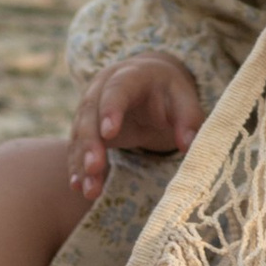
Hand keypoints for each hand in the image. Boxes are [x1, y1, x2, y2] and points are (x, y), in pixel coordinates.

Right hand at [65, 50, 202, 197]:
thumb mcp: (184, 99)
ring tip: (89, 190)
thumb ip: (189, 119)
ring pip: (80, 132)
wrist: (149, 84)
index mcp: (131, 75)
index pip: (117, 89)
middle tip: (94, 168)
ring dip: (82, 161)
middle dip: (90, 142)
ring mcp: (90, 106)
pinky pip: (76, 146)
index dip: (111, 109)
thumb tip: (188, 145)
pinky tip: (79, 186)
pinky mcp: (85, 126)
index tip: (109, 134)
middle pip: (90, 112)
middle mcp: (103, 87)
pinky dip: (77, 166)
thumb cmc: (168, 92)